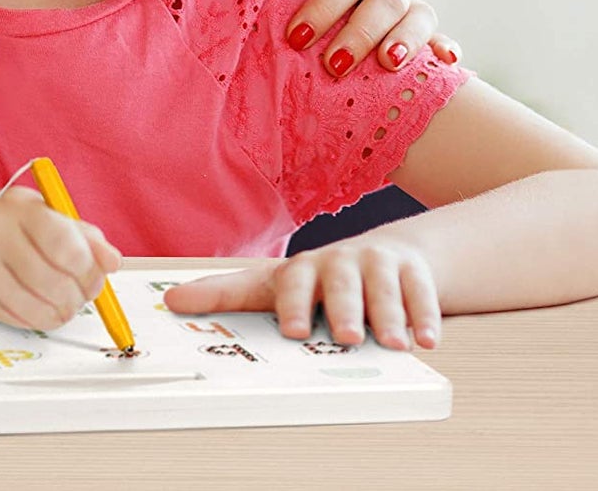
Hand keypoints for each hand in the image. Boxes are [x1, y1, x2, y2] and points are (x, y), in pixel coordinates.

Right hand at [0, 187, 122, 331]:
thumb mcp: (31, 211)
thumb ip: (76, 231)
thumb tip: (112, 260)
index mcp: (18, 204)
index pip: (68, 245)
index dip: (91, 269)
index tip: (98, 275)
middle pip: (57, 280)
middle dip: (81, 295)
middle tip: (84, 294)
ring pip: (41, 304)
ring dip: (63, 311)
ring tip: (65, 303)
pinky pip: (20, 318)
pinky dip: (41, 319)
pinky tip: (42, 309)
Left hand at [162, 236, 440, 350]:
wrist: (388, 254)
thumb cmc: (320, 282)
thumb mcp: (276, 287)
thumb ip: (228, 297)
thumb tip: (170, 299)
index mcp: (298, 270)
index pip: (288, 281)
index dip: (290, 304)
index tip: (291, 330)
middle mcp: (335, 262)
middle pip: (337, 282)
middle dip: (343, 309)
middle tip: (346, 337)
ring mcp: (375, 263)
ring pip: (380, 286)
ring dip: (387, 315)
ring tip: (393, 343)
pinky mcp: (412, 271)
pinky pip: (419, 292)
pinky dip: (424, 316)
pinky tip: (427, 338)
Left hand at [270, 0, 461, 78]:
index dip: (325, 6)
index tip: (298, 36)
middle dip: (361, 33)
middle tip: (334, 64)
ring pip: (419, 15)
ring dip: (405, 41)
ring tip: (387, 65)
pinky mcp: (414, 22)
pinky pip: (437, 33)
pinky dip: (444, 46)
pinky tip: (448, 61)